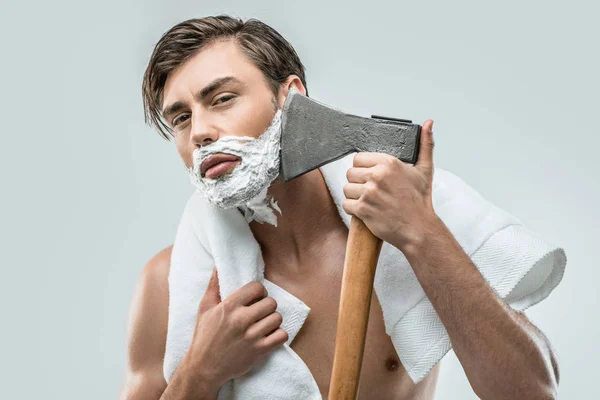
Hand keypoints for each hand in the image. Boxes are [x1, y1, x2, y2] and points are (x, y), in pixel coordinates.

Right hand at [184, 267, 287, 386]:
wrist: (204, 368)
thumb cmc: (204, 336)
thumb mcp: (205, 308)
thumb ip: (214, 286)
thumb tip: (217, 266)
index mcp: (229, 306)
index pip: (257, 287)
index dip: (259, 291)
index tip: (256, 298)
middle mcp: (241, 319)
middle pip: (271, 302)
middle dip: (267, 306)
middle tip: (260, 312)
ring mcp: (252, 336)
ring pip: (277, 318)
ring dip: (273, 320)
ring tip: (265, 323)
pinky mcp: (259, 351)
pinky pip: (282, 336)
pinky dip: (279, 335)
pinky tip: (270, 336)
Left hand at [342, 120, 436, 250]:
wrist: (419, 229)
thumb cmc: (420, 201)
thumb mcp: (425, 170)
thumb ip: (425, 144)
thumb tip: (428, 123)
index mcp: (389, 163)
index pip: (358, 158)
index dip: (363, 168)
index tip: (371, 177)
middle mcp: (377, 175)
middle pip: (350, 173)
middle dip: (358, 182)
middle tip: (370, 190)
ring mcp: (369, 193)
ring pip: (347, 189)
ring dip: (354, 196)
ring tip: (369, 201)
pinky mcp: (363, 209)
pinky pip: (346, 204)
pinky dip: (353, 209)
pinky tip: (365, 211)